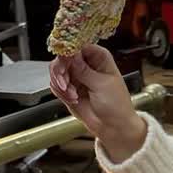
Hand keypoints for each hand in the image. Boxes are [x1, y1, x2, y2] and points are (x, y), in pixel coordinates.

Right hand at [50, 44, 146, 163]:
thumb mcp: (101, 84)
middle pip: (63, 57)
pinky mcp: (69, 88)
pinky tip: (73, 99)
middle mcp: (86, 64)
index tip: (63, 61)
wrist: (113, 127)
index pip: (78, 45)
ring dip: (61, 84)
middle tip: (64, 82)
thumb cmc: (117, 104)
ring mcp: (77, 76)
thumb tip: (71, 55)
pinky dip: (60, 92)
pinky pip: (56, 85)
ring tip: (72, 94)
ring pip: (57, 71)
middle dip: (61, 71)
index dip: (68, 51)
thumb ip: (84, 70)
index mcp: (99, 57)